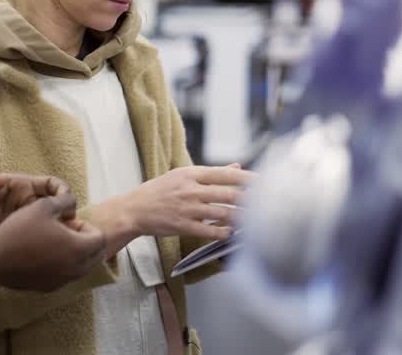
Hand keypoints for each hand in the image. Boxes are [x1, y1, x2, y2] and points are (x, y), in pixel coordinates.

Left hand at [0, 173, 71, 249]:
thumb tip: (0, 179)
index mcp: (18, 188)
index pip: (51, 185)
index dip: (63, 193)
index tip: (66, 205)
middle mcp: (26, 205)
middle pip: (57, 208)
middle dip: (68, 218)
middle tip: (73, 231)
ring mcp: (24, 224)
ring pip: (53, 228)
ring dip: (62, 235)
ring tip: (66, 246)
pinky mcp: (19, 241)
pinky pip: (40, 244)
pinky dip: (48, 249)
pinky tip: (49, 258)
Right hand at [0, 191, 107, 291]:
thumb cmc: (20, 231)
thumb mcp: (44, 206)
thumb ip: (65, 201)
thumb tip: (73, 205)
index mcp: (79, 249)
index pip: (100, 238)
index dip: (86, 225)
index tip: (67, 221)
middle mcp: (76, 269)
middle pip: (96, 255)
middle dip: (85, 240)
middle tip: (65, 230)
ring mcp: (63, 281)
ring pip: (82, 267)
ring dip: (75, 253)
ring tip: (53, 241)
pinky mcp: (49, 288)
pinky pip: (66, 275)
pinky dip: (63, 265)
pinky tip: (43, 254)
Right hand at [92, 164, 253, 249]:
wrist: (134, 209)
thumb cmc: (159, 191)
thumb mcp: (182, 175)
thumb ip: (211, 173)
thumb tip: (237, 167)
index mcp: (191, 174)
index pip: (225, 174)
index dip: (248, 178)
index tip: (265, 182)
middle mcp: (190, 189)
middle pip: (228, 193)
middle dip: (251, 199)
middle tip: (268, 204)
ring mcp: (186, 208)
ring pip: (222, 213)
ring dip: (241, 218)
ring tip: (255, 221)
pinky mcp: (182, 225)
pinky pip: (208, 230)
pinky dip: (223, 232)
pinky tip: (232, 234)